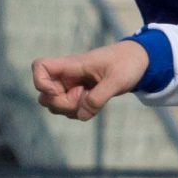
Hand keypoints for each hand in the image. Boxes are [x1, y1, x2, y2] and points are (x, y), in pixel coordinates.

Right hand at [34, 41, 149, 121]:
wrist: (138, 61)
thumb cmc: (126, 63)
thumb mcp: (117, 80)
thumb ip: (99, 97)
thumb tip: (81, 115)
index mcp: (71, 65)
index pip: (39, 67)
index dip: (40, 81)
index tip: (57, 90)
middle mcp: (67, 76)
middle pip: (45, 96)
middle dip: (62, 104)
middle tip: (85, 96)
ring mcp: (72, 87)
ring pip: (56, 106)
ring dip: (72, 110)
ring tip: (93, 97)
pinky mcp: (79, 96)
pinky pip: (70, 111)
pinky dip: (80, 112)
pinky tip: (95, 103)